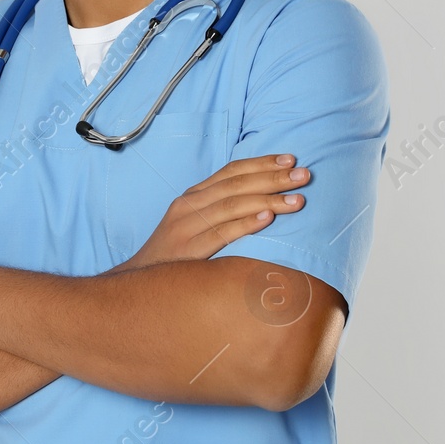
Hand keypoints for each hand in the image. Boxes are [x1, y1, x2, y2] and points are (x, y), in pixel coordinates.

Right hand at [118, 153, 309, 271]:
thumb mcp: (194, 224)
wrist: (139, 283)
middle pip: (237, 184)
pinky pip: (222, 233)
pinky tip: (268, 218)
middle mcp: (189, 205)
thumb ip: (221, 211)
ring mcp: (187, 226)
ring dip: (268, 199)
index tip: (290, 160)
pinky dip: (246, 223)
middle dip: (273, 178)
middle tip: (305, 175)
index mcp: (193, 196)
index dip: (262, 163)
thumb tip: (262, 202)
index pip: (232, 171)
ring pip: (233, 205)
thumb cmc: (176, 256)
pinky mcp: (188, 250)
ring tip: (297, 199)